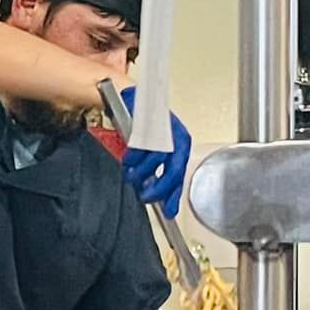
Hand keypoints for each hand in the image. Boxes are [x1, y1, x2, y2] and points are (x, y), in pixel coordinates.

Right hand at [121, 90, 191, 219]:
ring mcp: (164, 129)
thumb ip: (159, 172)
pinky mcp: (149, 122)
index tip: (169, 210)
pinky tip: (128, 161)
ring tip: (132, 174)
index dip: (174, 195)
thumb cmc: (144, 125)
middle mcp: (177, 138)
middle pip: (173, 170)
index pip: (181, 175)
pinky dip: (133, 158)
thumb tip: (160, 199)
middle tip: (146, 195)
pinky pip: (142, 147)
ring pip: (156, 160)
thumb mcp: (155, 152)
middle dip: (159, 188)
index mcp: (182, 145)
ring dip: (141, 172)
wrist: (131, 99)